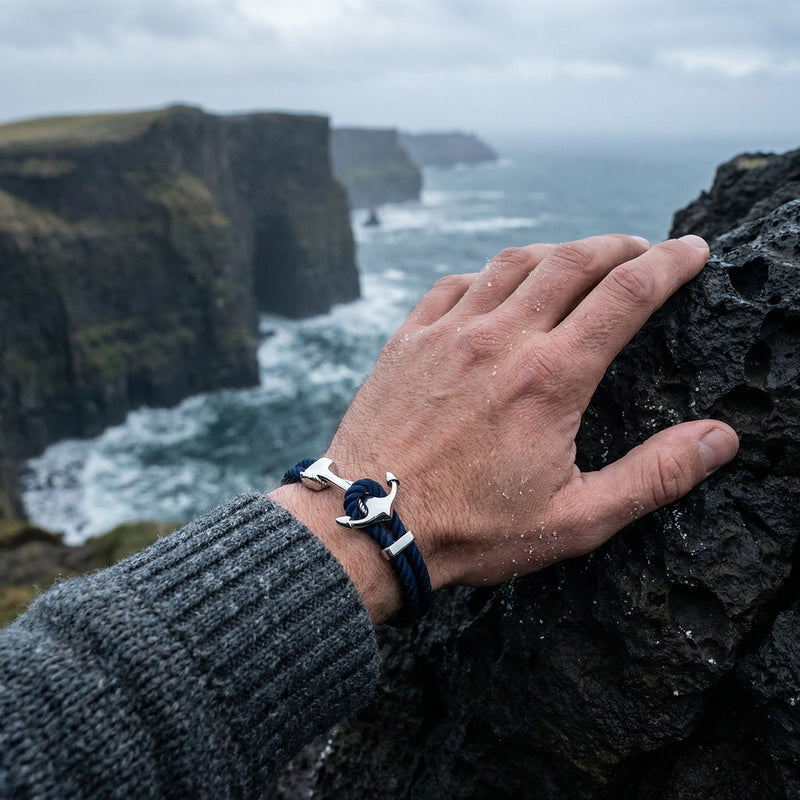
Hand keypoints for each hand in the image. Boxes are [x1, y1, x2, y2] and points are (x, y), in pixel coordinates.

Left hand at [271, 234, 738, 620]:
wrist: (370, 523)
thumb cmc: (471, 529)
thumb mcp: (576, 519)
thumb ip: (654, 475)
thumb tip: (720, 438)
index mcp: (551, 377)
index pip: (627, 294)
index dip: (670, 263)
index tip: (693, 250)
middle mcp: (502, 338)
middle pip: (574, 261)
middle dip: (620, 245)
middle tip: (643, 248)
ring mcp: (450, 332)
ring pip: (515, 261)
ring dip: (557, 252)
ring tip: (580, 260)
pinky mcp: (410, 339)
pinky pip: (456, 284)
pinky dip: (488, 275)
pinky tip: (496, 288)